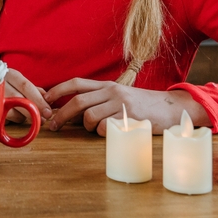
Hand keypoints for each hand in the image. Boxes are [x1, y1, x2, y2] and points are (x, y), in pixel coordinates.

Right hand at [4, 69, 53, 123]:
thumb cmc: (5, 83)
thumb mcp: (19, 82)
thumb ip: (34, 90)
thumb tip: (48, 100)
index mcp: (10, 75)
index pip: (26, 86)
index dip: (39, 100)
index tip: (48, 111)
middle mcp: (0, 84)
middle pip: (19, 99)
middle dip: (34, 112)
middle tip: (43, 119)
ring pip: (12, 111)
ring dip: (23, 117)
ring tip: (26, 115)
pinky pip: (4, 119)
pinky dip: (12, 120)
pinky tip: (14, 116)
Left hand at [43, 79, 209, 135]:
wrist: (172, 108)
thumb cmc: (143, 106)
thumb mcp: (120, 97)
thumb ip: (101, 101)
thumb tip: (76, 113)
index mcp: (107, 86)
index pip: (76, 83)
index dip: (58, 90)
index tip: (45, 100)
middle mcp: (112, 91)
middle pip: (78, 102)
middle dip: (61, 115)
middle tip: (53, 126)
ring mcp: (120, 104)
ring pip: (90, 117)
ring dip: (86, 127)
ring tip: (95, 130)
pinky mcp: (129, 118)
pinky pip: (105, 128)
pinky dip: (103, 133)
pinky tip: (111, 133)